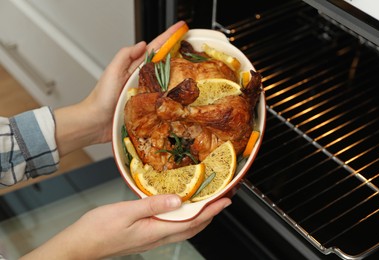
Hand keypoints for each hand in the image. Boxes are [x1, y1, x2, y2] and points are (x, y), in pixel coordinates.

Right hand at [20, 195, 230, 258]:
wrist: (79, 247)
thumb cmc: (97, 230)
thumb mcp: (125, 212)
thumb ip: (152, 205)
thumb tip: (178, 200)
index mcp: (154, 231)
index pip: (191, 222)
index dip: (211, 211)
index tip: (225, 201)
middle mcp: (156, 238)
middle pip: (191, 228)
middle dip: (210, 215)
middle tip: (222, 201)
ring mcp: (150, 239)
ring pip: (183, 229)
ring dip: (199, 218)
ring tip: (207, 206)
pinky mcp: (144, 237)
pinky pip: (171, 228)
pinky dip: (183, 219)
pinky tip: (180, 211)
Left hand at [54, 21, 186, 155]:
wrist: (96, 122)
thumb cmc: (101, 98)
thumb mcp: (112, 71)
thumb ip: (125, 56)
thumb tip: (143, 44)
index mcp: (134, 67)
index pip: (155, 49)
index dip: (167, 38)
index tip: (180, 28)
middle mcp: (142, 79)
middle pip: (164, 63)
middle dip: (178, 53)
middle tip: (191, 45)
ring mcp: (147, 93)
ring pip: (167, 81)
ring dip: (179, 74)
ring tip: (193, 66)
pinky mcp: (148, 108)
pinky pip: (164, 99)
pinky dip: (173, 96)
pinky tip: (183, 94)